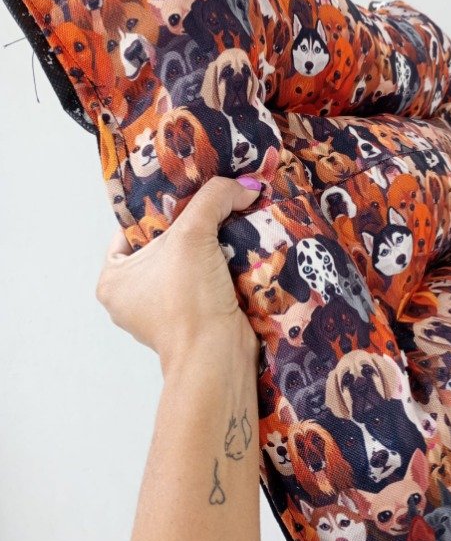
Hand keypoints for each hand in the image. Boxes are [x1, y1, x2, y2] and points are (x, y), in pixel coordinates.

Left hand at [95, 175, 261, 373]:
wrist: (218, 355)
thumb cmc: (187, 300)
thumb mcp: (193, 235)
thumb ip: (214, 198)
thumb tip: (246, 185)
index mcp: (113, 280)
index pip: (133, 229)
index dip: (160, 208)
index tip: (187, 193)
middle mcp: (133, 297)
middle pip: (165, 243)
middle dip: (191, 226)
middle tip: (214, 203)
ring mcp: (164, 311)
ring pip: (188, 262)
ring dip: (210, 245)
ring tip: (231, 221)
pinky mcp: (193, 319)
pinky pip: (206, 280)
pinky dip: (222, 266)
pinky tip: (239, 247)